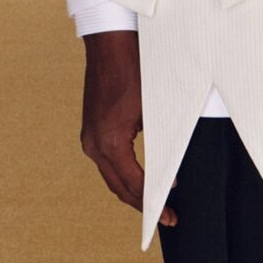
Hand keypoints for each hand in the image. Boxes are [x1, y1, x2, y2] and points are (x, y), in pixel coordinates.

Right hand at [79, 31, 176, 226]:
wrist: (110, 44)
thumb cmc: (137, 71)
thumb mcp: (155, 111)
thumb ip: (162, 145)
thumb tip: (173, 172)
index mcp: (110, 142)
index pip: (134, 184)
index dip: (155, 202)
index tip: (171, 215)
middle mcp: (94, 145)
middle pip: (119, 187)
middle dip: (143, 205)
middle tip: (167, 218)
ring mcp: (89, 139)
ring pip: (112, 177)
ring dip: (132, 192)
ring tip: (156, 205)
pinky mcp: (91, 131)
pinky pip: (107, 163)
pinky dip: (124, 175)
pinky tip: (141, 181)